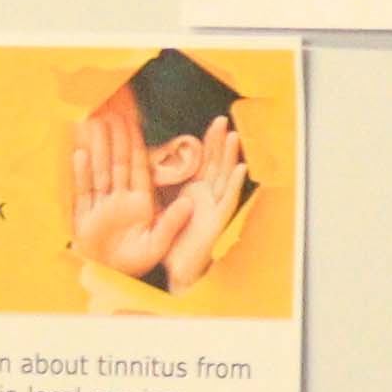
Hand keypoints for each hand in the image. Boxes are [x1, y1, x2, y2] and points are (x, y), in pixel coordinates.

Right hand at [62, 96, 164, 285]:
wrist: (112, 274)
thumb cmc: (138, 260)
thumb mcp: (158, 242)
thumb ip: (172, 223)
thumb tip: (191, 204)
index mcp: (141, 201)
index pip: (139, 167)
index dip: (137, 145)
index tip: (134, 124)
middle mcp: (120, 198)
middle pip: (117, 162)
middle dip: (115, 138)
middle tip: (111, 112)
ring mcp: (101, 204)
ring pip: (99, 171)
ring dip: (97, 149)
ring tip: (93, 125)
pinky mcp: (85, 214)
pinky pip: (83, 189)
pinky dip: (81, 172)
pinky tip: (79, 154)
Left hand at [153, 124, 249, 291]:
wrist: (177, 270)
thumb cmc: (171, 241)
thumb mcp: (160, 210)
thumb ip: (162, 189)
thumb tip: (151, 166)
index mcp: (193, 192)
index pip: (202, 162)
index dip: (207, 143)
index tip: (211, 124)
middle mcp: (206, 197)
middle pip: (214, 164)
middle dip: (218, 142)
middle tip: (221, 120)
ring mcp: (214, 207)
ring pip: (223, 177)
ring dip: (229, 157)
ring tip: (233, 136)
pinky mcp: (217, 221)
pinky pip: (227, 199)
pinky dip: (234, 184)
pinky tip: (239, 169)